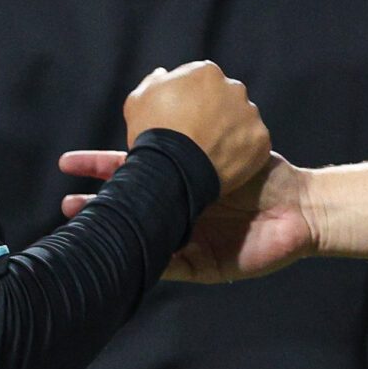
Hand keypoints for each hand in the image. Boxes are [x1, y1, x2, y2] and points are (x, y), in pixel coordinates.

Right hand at [60, 149, 317, 282]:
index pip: (131, 173)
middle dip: (96, 203)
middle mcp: (179, 212)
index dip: (100, 167)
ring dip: (115, 233)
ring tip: (85, 226)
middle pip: (129, 208)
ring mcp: (188, 240)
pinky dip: (149, 259)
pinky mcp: (204, 266)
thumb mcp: (223, 149)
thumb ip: (195, 139)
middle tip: (66, 201)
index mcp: (179, 183)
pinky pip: (170, 265)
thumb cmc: (266, 174)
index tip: (68, 163)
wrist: (301, 205)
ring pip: (142, 239)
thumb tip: (163, 103)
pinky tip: (125, 254)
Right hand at [123, 61, 269, 192]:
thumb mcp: (139, 100)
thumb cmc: (152, 133)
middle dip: (216, 113)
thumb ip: (155, 82)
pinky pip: (253, 144)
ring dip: (231, 132)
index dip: (193, 100)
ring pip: (242, 120)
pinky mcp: (261, 140)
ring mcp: (250, 114)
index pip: (204, 81)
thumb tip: (163, 73)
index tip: (184, 118)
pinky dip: (242, 152)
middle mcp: (234, 88)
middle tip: (199, 137)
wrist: (171, 171)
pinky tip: (223, 163)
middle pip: (227, 98)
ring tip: (211, 153)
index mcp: (206, 72)